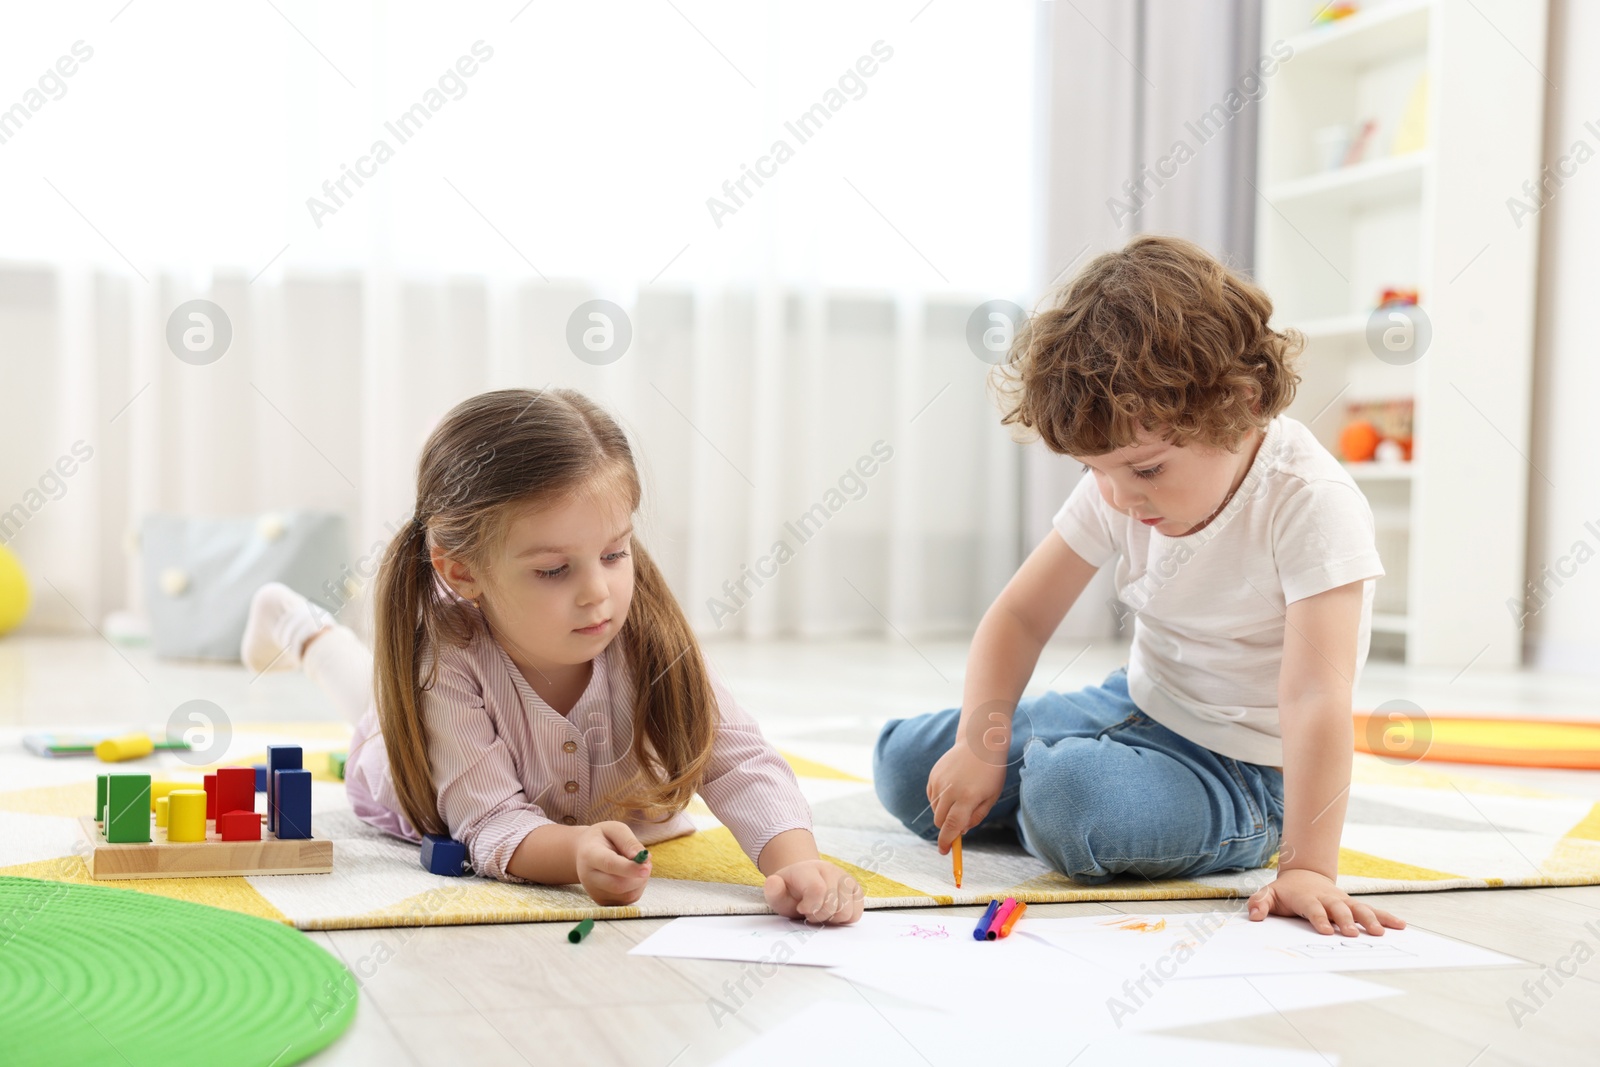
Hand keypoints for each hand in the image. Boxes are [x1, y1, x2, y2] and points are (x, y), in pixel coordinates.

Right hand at [574, 821, 651, 906]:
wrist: (584, 853)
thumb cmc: (603, 838)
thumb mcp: (615, 829)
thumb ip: (629, 841)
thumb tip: (644, 858)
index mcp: (589, 854)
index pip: (609, 864)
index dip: (629, 868)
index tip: (646, 867)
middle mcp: (588, 877)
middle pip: (618, 884)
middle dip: (639, 876)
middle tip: (647, 863)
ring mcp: (594, 892)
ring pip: (626, 894)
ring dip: (640, 881)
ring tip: (637, 866)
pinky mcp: (602, 902)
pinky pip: (628, 900)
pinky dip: (637, 888)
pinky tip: (632, 876)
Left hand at [763, 859, 862, 924]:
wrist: (804, 882)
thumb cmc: (791, 892)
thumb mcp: (777, 893)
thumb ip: (773, 891)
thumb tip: (773, 881)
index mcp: (809, 869)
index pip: (818, 889)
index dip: (810, 907)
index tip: (801, 909)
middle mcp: (831, 870)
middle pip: (834, 904)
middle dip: (820, 915)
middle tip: (810, 913)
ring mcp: (846, 879)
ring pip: (847, 911)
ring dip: (832, 918)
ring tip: (822, 912)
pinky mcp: (856, 890)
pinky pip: (857, 913)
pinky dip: (845, 919)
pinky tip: (833, 913)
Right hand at [925, 741, 1006, 854]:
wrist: (979, 743)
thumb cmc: (990, 773)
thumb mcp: (991, 797)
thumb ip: (976, 817)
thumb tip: (962, 831)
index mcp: (967, 798)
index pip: (952, 827)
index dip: (947, 842)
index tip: (944, 851)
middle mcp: (950, 790)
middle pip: (940, 821)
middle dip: (947, 828)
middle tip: (958, 825)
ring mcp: (939, 782)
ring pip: (935, 809)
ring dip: (944, 813)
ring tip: (961, 799)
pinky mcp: (933, 775)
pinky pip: (932, 797)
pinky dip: (940, 800)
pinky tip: (953, 790)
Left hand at [1248, 868, 1405, 935]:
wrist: (1305, 876)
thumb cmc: (1286, 891)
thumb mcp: (1268, 894)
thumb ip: (1259, 903)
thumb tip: (1253, 915)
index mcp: (1307, 898)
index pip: (1313, 909)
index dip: (1319, 919)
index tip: (1325, 931)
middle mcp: (1328, 899)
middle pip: (1338, 910)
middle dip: (1345, 921)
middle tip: (1352, 934)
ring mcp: (1343, 901)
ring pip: (1358, 909)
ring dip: (1370, 920)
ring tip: (1380, 933)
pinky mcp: (1353, 905)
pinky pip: (1372, 910)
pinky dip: (1386, 917)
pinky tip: (1400, 926)